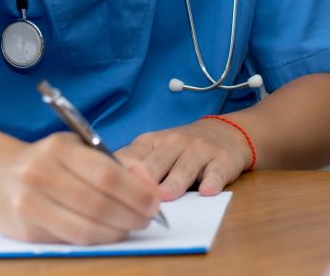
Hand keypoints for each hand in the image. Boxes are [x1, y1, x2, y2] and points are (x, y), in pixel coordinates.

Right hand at [0, 132, 163, 244]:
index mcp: (58, 149)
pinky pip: (68, 240)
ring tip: (130, 227)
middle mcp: (40, 174)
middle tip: (147, 219)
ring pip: (84, 228)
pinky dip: (95, 240)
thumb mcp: (74, 149)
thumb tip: (147, 183)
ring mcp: (29, 203)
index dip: (136, 192)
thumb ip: (109, 163)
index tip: (154, 202)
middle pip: (98, 204)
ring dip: (116, 232)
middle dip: (130, 215)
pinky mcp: (23, 230)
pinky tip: (107, 233)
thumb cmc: (46, 161)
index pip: (106, 175)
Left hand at [116, 117, 252, 199]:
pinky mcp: (222, 160)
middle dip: (145, 179)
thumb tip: (104, 189)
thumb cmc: (180, 148)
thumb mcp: (154, 150)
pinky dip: (212, 180)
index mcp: (151, 142)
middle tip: (134, 197)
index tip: (109, 187)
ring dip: (175, 181)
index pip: (132, 156)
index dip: (120, 172)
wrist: (225, 132)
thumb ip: (134, 166)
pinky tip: (208, 190)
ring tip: (167, 196)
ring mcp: (199, 150)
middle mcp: (174, 143)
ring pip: (184, 167)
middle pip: (156, 162)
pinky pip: (216, 171)